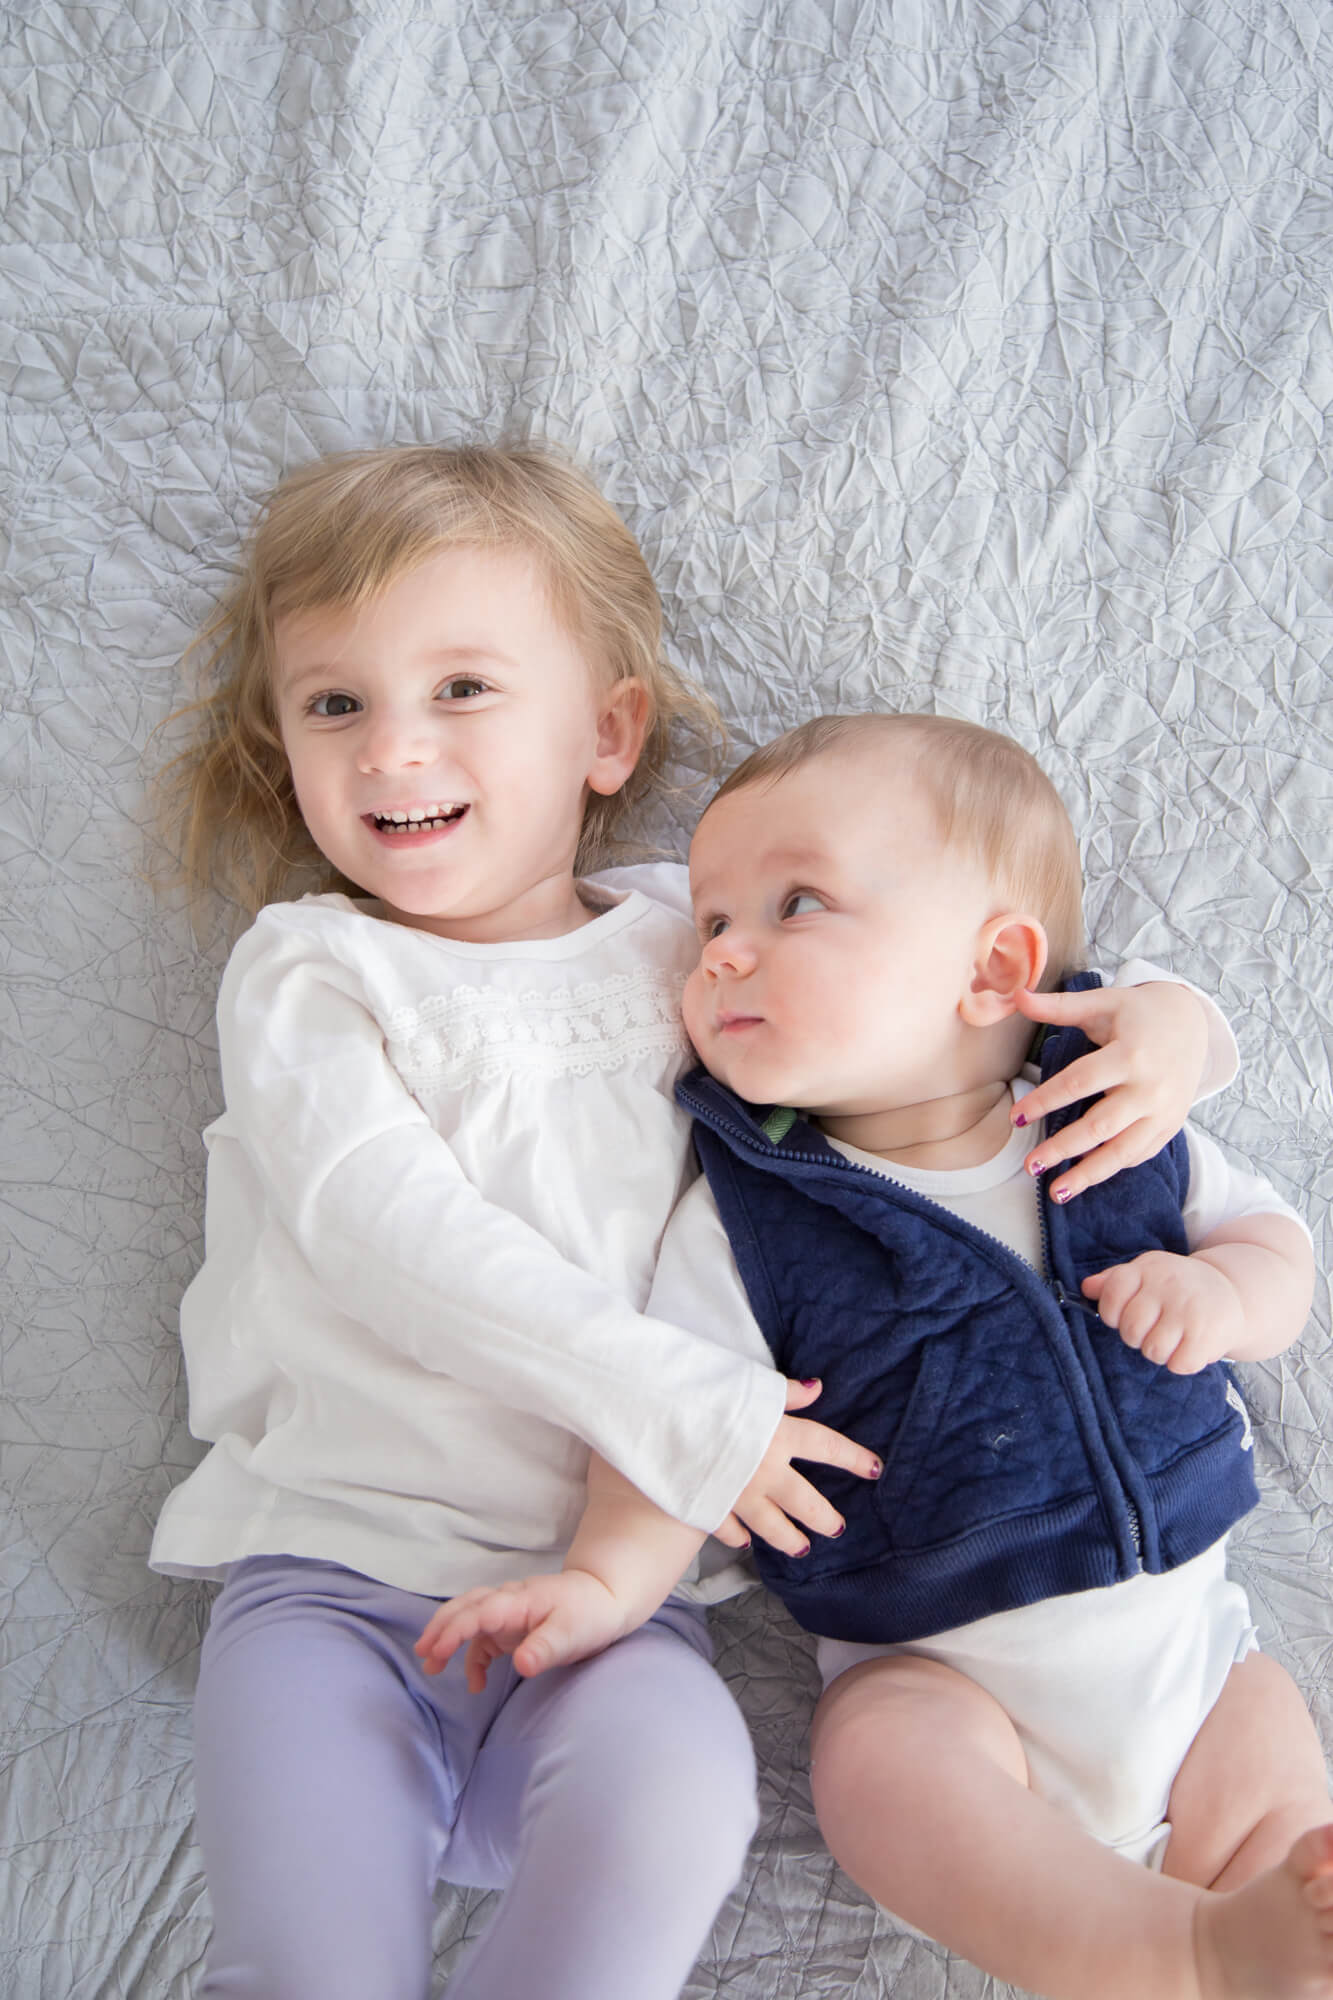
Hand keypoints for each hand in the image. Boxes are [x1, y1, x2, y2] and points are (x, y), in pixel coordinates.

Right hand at [415, 1570, 626, 1691]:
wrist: (605, 1599)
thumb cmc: (589, 1613)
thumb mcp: (571, 1634)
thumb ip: (544, 1648)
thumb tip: (521, 1666)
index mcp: (519, 1600)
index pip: (478, 1612)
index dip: (454, 1630)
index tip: (435, 1651)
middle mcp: (508, 1601)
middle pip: (465, 1607)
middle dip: (440, 1628)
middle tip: (423, 1654)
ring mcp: (508, 1612)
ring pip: (469, 1617)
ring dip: (448, 1636)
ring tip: (431, 1665)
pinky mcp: (512, 1626)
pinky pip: (484, 1638)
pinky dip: (473, 1657)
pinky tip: (476, 1683)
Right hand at [712, 1377, 880, 1557]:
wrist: (658, 1416)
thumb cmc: (704, 1391)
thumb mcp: (747, 1383)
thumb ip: (785, 1392)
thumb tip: (818, 1389)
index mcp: (778, 1435)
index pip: (827, 1447)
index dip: (853, 1458)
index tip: (875, 1469)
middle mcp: (765, 1470)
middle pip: (805, 1501)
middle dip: (823, 1517)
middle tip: (836, 1528)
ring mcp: (738, 1493)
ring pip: (772, 1525)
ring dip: (789, 1538)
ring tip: (801, 1548)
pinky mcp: (710, 1506)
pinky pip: (728, 1528)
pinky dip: (737, 1536)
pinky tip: (744, 1542)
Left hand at [1011, 983, 1208, 1200]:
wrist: (1192, 1023)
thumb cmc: (1137, 1013)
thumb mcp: (1101, 1003)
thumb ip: (1059, 1007)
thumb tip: (1015, 996)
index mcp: (1130, 1055)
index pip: (1078, 1083)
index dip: (1045, 1101)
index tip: (1016, 1117)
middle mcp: (1150, 1088)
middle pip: (1099, 1126)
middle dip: (1062, 1149)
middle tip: (1030, 1166)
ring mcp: (1164, 1112)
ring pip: (1122, 1151)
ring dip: (1088, 1174)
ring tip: (1057, 1192)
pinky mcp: (1171, 1126)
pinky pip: (1139, 1154)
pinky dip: (1112, 1167)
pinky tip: (1086, 1177)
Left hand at [1082, 1251, 1243, 1372]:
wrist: (1231, 1289)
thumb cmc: (1177, 1285)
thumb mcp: (1147, 1271)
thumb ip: (1114, 1280)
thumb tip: (1086, 1289)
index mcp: (1148, 1269)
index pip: (1112, 1294)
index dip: (1111, 1313)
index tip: (1123, 1315)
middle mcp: (1168, 1286)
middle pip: (1131, 1329)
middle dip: (1137, 1337)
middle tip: (1153, 1328)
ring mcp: (1188, 1311)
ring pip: (1153, 1351)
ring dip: (1159, 1352)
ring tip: (1172, 1338)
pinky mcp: (1207, 1335)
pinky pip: (1179, 1364)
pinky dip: (1181, 1363)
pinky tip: (1188, 1347)